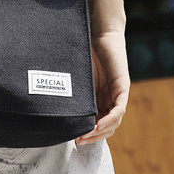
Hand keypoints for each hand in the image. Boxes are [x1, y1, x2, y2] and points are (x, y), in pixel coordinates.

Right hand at [75, 30, 129, 145]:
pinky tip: (98, 124)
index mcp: (100, 98)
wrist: (99, 33)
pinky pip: (118, 109)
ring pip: (114, 121)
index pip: (98, 123)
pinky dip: (109, 119)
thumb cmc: (86, 52)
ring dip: (101, 131)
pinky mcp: (122, 87)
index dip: (88, 134)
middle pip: (108, 126)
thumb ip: (72, 89)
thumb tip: (50, 101)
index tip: (74, 139)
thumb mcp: (77, 77)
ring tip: (86, 135)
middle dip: (94, 137)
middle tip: (78, 141)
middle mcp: (110, 99)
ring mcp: (117, 94)